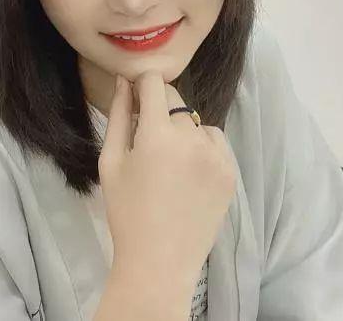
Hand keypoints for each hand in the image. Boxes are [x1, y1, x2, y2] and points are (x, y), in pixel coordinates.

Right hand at [98, 70, 236, 282]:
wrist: (159, 262)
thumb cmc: (126, 211)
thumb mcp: (111, 161)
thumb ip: (118, 115)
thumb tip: (124, 80)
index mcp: (158, 134)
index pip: (154, 83)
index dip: (142, 84)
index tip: (135, 98)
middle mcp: (192, 139)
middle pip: (175, 100)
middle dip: (158, 108)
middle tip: (147, 138)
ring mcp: (217, 156)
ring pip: (194, 120)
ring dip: (180, 128)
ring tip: (169, 161)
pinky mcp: (231, 172)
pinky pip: (214, 140)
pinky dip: (201, 145)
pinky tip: (187, 171)